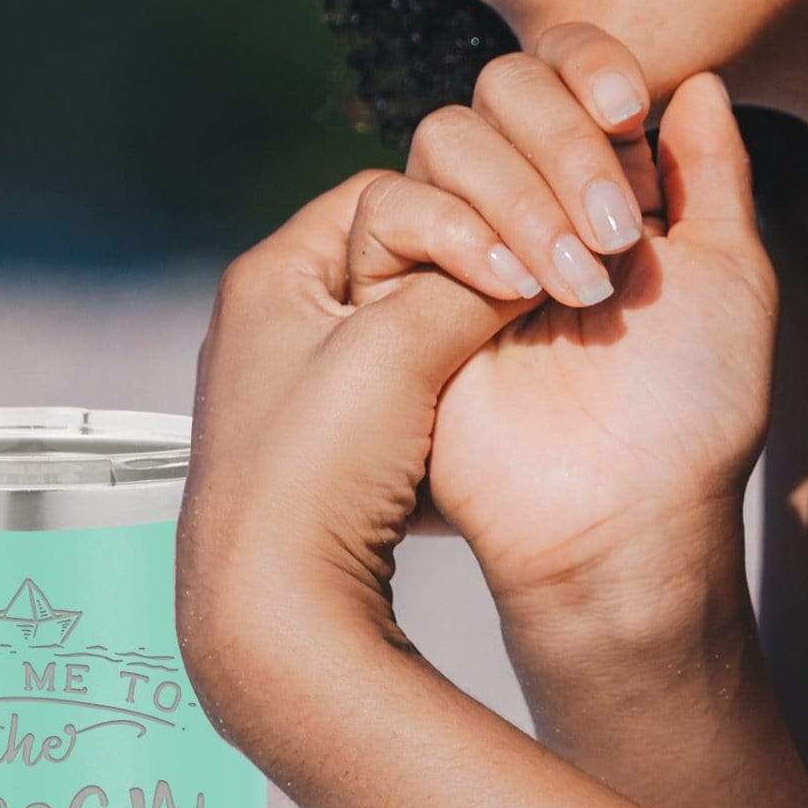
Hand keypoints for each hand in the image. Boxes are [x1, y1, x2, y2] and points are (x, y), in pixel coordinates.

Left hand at [176, 176, 522, 745]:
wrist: (278, 612)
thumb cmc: (314, 473)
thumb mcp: (398, 348)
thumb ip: (466, 285)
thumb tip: (529, 259)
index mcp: (273, 276)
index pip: (387, 195)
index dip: (463, 210)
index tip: (521, 248)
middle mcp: (277, 321)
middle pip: (401, 254)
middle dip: (473, 268)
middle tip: (534, 284)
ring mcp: (301, 385)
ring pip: (411, 320)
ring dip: (468, 327)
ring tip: (519, 340)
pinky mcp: (331, 446)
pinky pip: (409, 383)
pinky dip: (454, 380)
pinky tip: (483, 402)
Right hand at [335, 29, 777, 615]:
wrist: (625, 514)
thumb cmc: (693, 406)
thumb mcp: (730, 273)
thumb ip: (714, 171)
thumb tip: (701, 78)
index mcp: (601, 183)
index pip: (568, 71)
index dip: (588, 65)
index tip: (632, 108)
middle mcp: (525, 200)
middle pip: (501, 86)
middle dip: (564, 139)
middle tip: (618, 233)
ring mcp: (458, 243)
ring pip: (445, 136)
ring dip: (519, 192)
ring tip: (576, 286)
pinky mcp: (397, 296)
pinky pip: (388, 210)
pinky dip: (453, 229)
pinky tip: (507, 291)